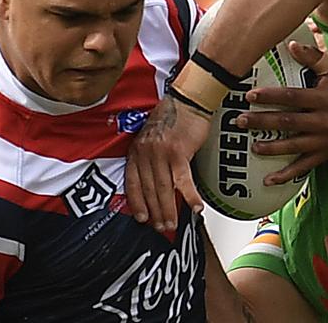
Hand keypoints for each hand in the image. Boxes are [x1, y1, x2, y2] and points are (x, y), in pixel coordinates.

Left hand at [126, 95, 208, 230]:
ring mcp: (161, 153)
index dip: (136, 203)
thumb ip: (149, 158)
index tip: (141, 218)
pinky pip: (183, 180)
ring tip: (173, 224)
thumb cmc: (173, 117)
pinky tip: (195, 207)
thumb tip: (156, 183)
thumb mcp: (152, 137)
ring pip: (163, 188)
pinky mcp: (178, 152)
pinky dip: (189, 196)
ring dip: (169, 209)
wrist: (188, 100)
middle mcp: (146, 152)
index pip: (132, 182)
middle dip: (154, 212)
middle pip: (148, 189)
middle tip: (161, 228)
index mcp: (137, 150)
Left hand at [236, 42, 327, 184]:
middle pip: (289, 122)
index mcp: (324, 99)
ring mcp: (326, 140)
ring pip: (294, 146)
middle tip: (240, 121)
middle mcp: (325, 121)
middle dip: (263, 122)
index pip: (293, 97)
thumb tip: (290, 44)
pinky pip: (305, 166)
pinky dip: (287, 175)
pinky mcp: (327, 153)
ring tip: (253, 146)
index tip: (250, 96)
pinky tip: (269, 180)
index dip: (270, 96)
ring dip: (272, 148)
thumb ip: (313, 57)